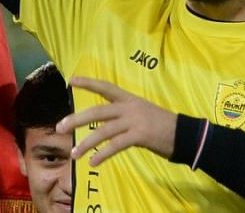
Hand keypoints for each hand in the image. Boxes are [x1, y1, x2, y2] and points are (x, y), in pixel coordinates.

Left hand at [56, 76, 177, 166]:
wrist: (184, 134)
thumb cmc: (162, 124)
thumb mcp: (141, 112)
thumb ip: (123, 114)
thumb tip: (104, 123)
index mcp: (129, 99)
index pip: (105, 87)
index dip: (89, 83)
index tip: (71, 80)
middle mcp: (129, 107)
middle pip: (97, 111)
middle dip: (77, 119)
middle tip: (60, 127)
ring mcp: (134, 121)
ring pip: (104, 131)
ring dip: (86, 144)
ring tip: (74, 154)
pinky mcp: (140, 136)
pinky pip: (116, 146)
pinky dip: (102, 155)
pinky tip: (93, 163)